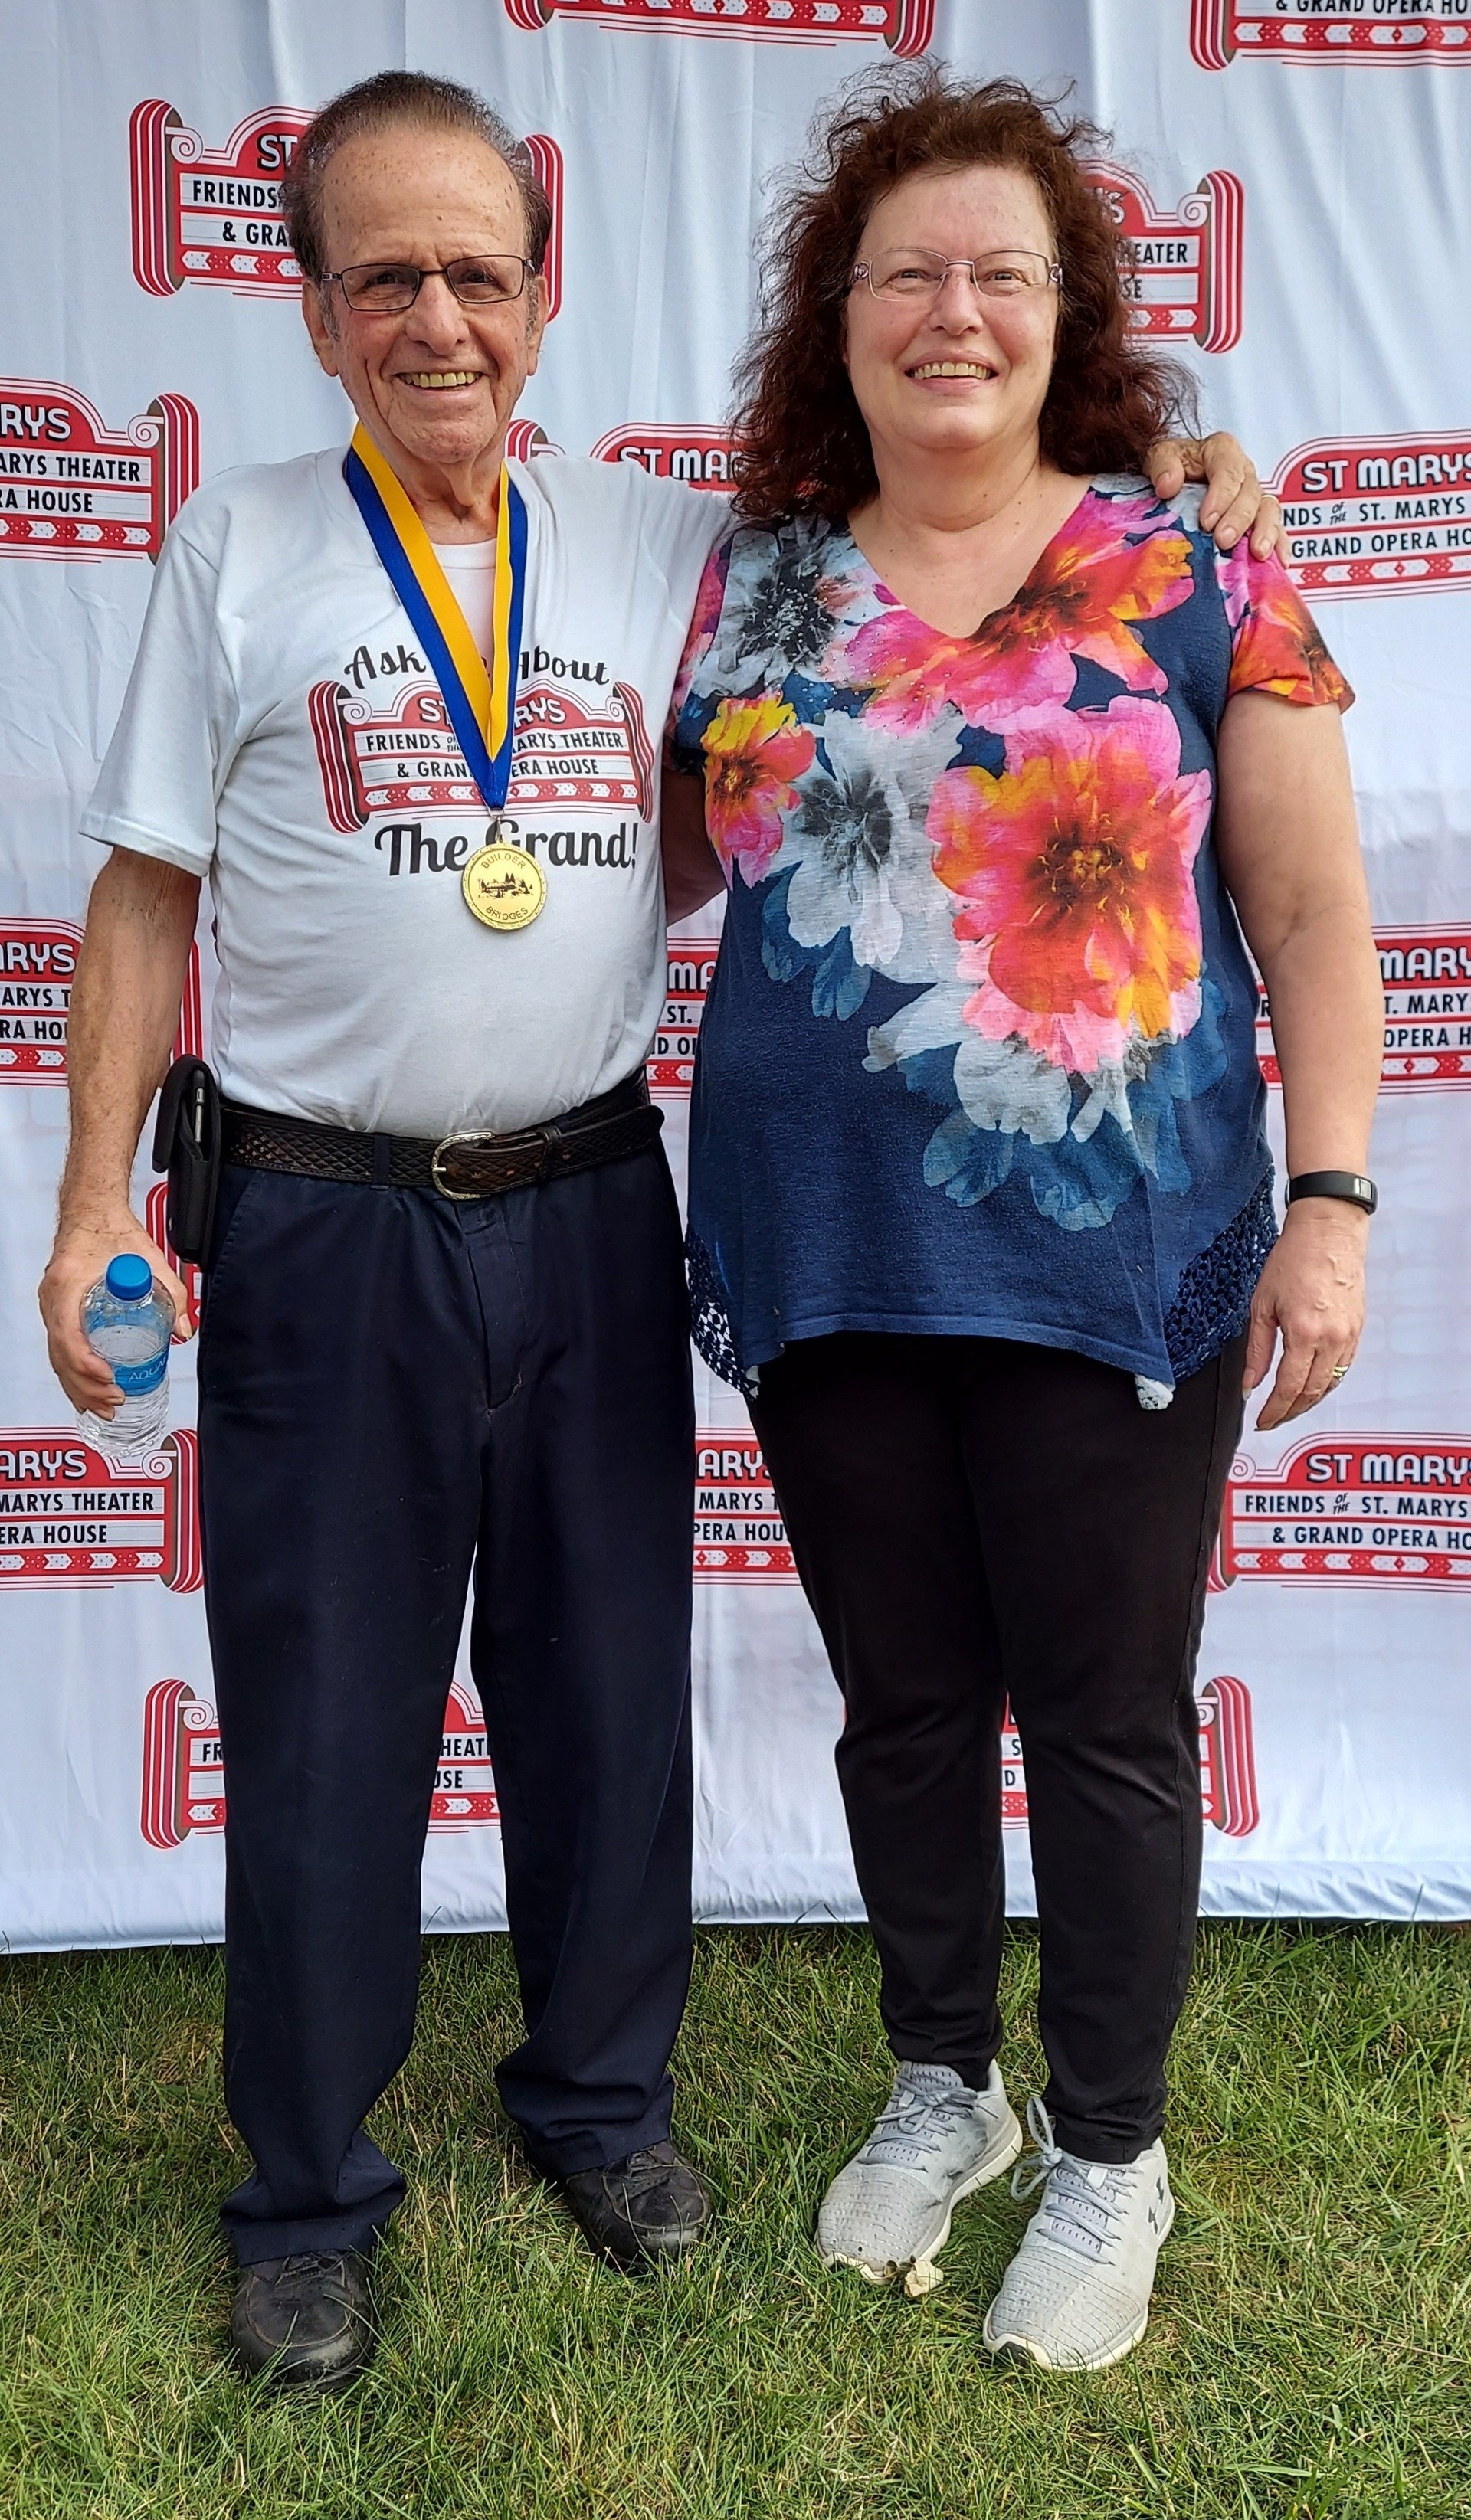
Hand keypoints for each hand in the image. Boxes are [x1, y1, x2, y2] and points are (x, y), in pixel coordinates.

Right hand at [39, 1210, 192, 1417]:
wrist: (92, 1213)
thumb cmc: (112, 1232)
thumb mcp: (150, 1260)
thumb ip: (174, 1294)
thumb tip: (185, 1330)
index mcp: (68, 1285)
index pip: (68, 1335)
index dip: (86, 1364)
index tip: (108, 1378)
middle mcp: (53, 1300)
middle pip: (60, 1356)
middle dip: (85, 1385)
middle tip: (115, 1400)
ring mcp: (50, 1307)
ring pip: (56, 1358)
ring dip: (78, 1387)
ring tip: (103, 1407)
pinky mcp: (56, 1312)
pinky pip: (58, 1350)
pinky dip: (71, 1374)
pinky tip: (86, 1393)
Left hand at [1145, 431, 1286, 561]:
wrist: (1175, 478)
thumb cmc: (1172, 467)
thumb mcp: (1160, 456)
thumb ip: (1162, 465)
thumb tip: (1168, 484)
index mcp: (1222, 452)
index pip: (1228, 470)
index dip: (1221, 495)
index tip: (1206, 521)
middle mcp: (1243, 472)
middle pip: (1250, 492)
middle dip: (1239, 518)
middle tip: (1223, 541)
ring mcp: (1254, 495)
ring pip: (1269, 509)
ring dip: (1266, 532)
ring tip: (1258, 553)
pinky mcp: (1259, 517)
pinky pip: (1276, 528)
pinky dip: (1279, 545)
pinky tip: (1279, 563)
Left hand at [1243, 1200, 1367, 1432]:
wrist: (1329, 1233)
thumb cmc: (1294, 1259)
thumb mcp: (1262, 1304)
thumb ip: (1257, 1350)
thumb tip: (1249, 1385)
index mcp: (1305, 1333)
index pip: (1290, 1389)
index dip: (1274, 1411)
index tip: (1261, 1421)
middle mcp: (1332, 1339)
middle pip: (1312, 1393)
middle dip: (1290, 1412)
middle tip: (1271, 1420)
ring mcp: (1349, 1336)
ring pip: (1330, 1384)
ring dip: (1308, 1401)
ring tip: (1287, 1408)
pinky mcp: (1358, 1330)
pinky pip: (1342, 1368)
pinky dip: (1325, 1383)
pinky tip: (1309, 1385)